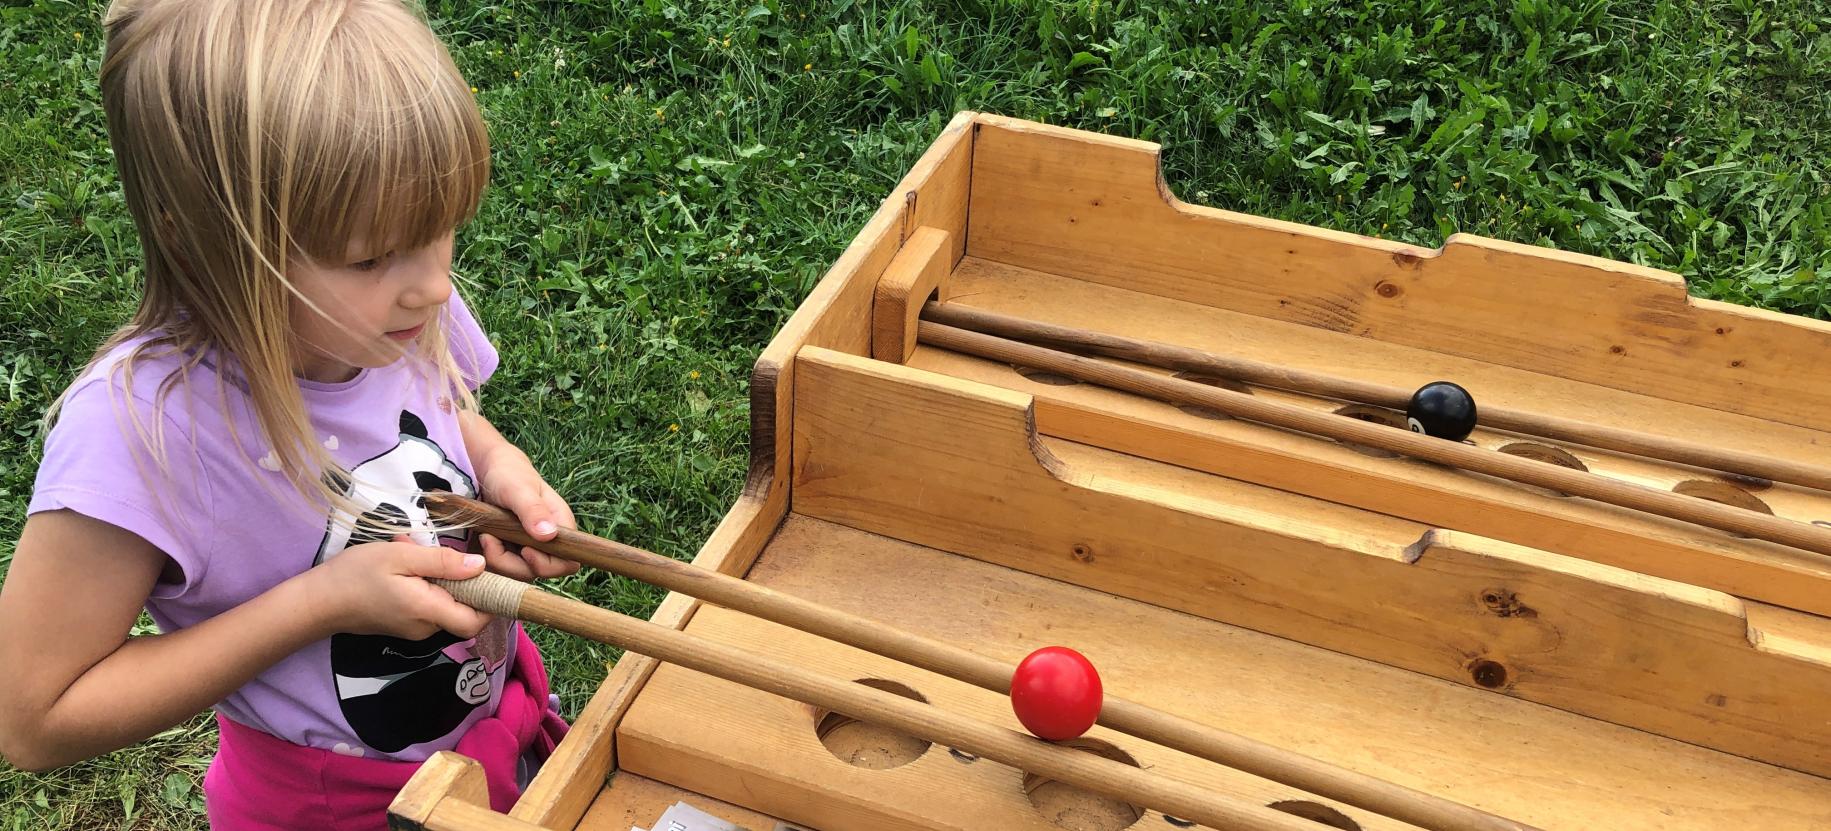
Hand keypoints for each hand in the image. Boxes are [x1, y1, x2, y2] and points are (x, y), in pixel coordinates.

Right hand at [303, 538, 492, 640]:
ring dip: (442, 577)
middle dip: (466, 581)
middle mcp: (426, 627)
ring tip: (418, 551)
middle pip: (466, 611)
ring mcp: (416, 628)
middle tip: (451, 552)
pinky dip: (427, 583)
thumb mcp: (400, 556)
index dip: (492, 601)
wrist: (317, 601)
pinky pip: (429, 603)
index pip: (477, 621)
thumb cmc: (356, 575)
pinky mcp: (406, 623)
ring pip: (447, 603)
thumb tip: (480, 567)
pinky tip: (408, 562)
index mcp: (428, 611)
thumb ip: (442, 562)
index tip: (491, 572)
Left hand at [474, 445, 579, 580]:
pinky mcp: (510, 552)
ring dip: (498, 560)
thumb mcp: (519, 489)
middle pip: (540, 573)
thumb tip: (549, 534)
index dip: (548, 565)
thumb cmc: (509, 474)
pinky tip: (484, 537)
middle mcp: (548, 541)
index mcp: (561, 526)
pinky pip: (504, 569)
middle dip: (513, 564)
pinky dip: (491, 558)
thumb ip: (533, 510)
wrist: (489, 471)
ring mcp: (529, 548)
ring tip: (486, 536)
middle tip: (492, 540)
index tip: (524, 550)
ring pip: (520, 573)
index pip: (568, 562)